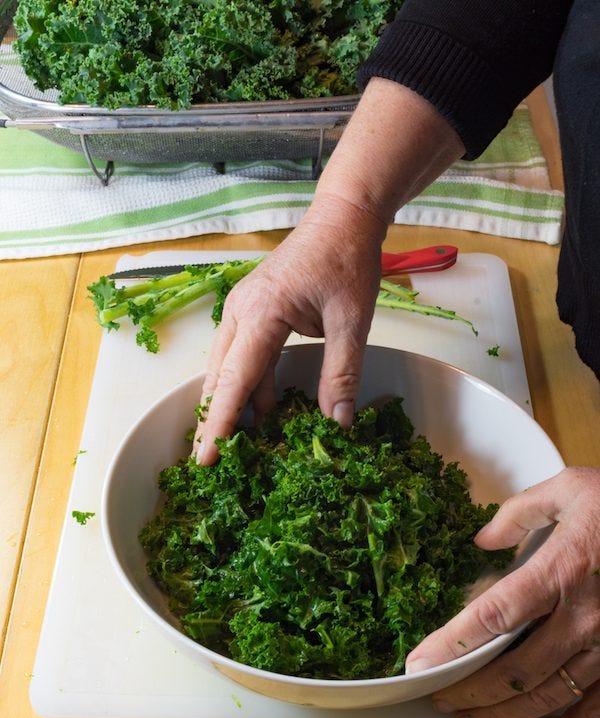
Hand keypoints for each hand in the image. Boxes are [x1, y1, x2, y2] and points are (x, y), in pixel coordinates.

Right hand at [193, 196, 385, 463]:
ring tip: (237, 447)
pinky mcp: (251, 312)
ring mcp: (241, 310)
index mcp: (261, 313)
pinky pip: (241, 357)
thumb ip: (341, 373)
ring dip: (232, 405)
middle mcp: (239, 312)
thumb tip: (337, 424)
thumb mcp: (352, 320)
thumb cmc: (348, 259)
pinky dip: (248, 386)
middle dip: (215, 422)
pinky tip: (261, 412)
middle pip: (220, 378)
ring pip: (227, 370)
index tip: (206, 460)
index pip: (236, 381)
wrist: (342, 217)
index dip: (221, 424)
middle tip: (212, 465)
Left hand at [405, 467, 599, 717]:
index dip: (452, 645)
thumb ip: (520, 511)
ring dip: (503, 714)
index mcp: (561, 570)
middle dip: (469, 690)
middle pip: (514, 668)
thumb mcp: (572, 488)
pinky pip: (595, 707)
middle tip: (436, 699)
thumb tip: (481, 539)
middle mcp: (583, 615)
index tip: (418, 664)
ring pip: (548, 694)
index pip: (493, 616)